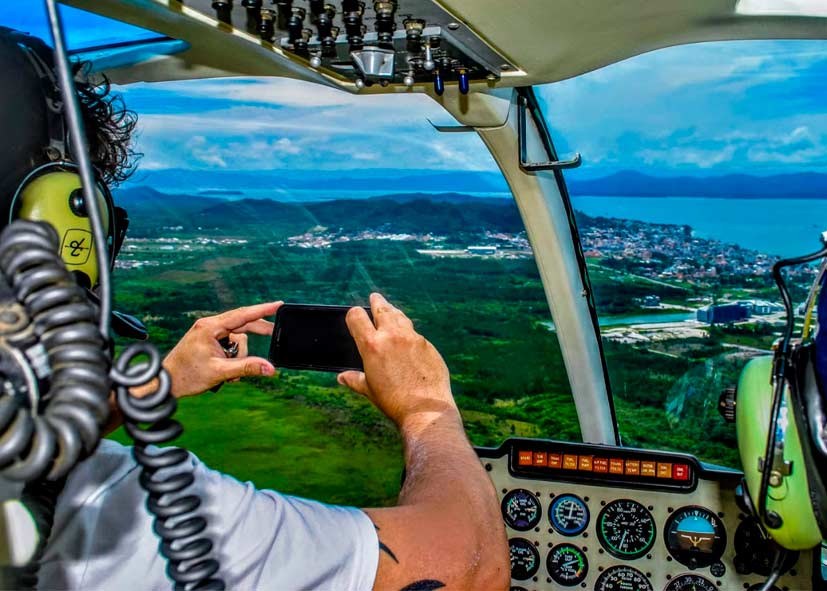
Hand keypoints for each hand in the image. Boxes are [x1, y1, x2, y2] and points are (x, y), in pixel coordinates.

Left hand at [163, 301, 281, 397]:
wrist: (164, 382)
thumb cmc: (186, 376)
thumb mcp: (220, 372)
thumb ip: (247, 368)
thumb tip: (270, 368)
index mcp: (210, 327)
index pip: (242, 315)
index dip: (263, 310)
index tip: (279, 305)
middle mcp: (209, 326)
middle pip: (242, 324)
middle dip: (257, 333)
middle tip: (276, 334)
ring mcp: (208, 332)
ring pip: (237, 338)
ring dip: (240, 356)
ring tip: (232, 374)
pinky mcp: (208, 340)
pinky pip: (230, 344)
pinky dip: (233, 357)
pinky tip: (229, 371)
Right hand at [337, 293, 457, 431]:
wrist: (425, 409)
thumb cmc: (393, 401)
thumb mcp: (369, 389)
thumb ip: (354, 379)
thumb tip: (341, 377)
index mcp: (371, 345)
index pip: (357, 316)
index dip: (354, 314)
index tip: (355, 315)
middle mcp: (392, 336)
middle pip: (382, 309)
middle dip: (377, 302)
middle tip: (375, 297)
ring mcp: (412, 338)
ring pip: (400, 317)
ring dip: (394, 312)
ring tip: (391, 310)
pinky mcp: (427, 345)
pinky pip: (415, 333)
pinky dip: (409, 332)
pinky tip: (408, 336)